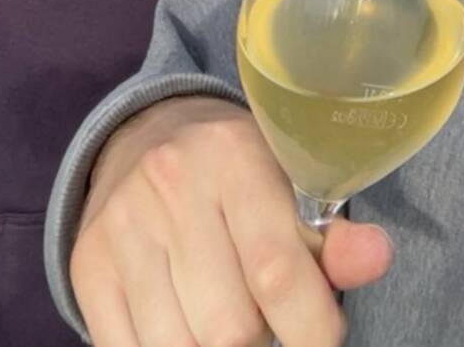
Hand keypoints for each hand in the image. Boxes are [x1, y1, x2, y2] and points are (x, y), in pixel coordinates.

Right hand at [71, 95, 392, 346]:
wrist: (143, 137)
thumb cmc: (235, 174)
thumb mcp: (288, 184)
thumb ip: (333, 237)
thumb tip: (376, 258)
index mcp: (234, 156)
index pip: (278, 274)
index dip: (311, 332)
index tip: (322, 341)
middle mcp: (171, 184)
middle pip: (230, 328)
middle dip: (259, 341)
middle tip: (264, 317)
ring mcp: (122, 226)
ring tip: (224, 317)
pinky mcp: (87, 266)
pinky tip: (183, 326)